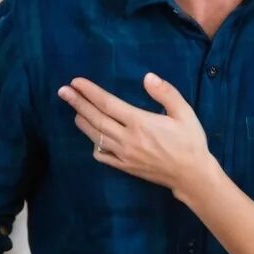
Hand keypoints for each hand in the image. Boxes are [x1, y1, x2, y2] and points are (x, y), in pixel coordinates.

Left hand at [58, 73, 213, 198]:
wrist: (191, 175)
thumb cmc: (190, 141)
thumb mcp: (184, 113)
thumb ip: (166, 93)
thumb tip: (147, 77)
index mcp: (140, 122)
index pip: (107, 104)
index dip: (90, 92)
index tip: (76, 82)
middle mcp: (127, 139)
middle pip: (95, 119)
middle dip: (77, 103)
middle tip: (62, 91)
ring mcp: (123, 155)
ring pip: (95, 136)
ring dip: (82, 121)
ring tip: (74, 110)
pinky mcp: (124, 167)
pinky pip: (102, 155)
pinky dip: (93, 144)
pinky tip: (93, 137)